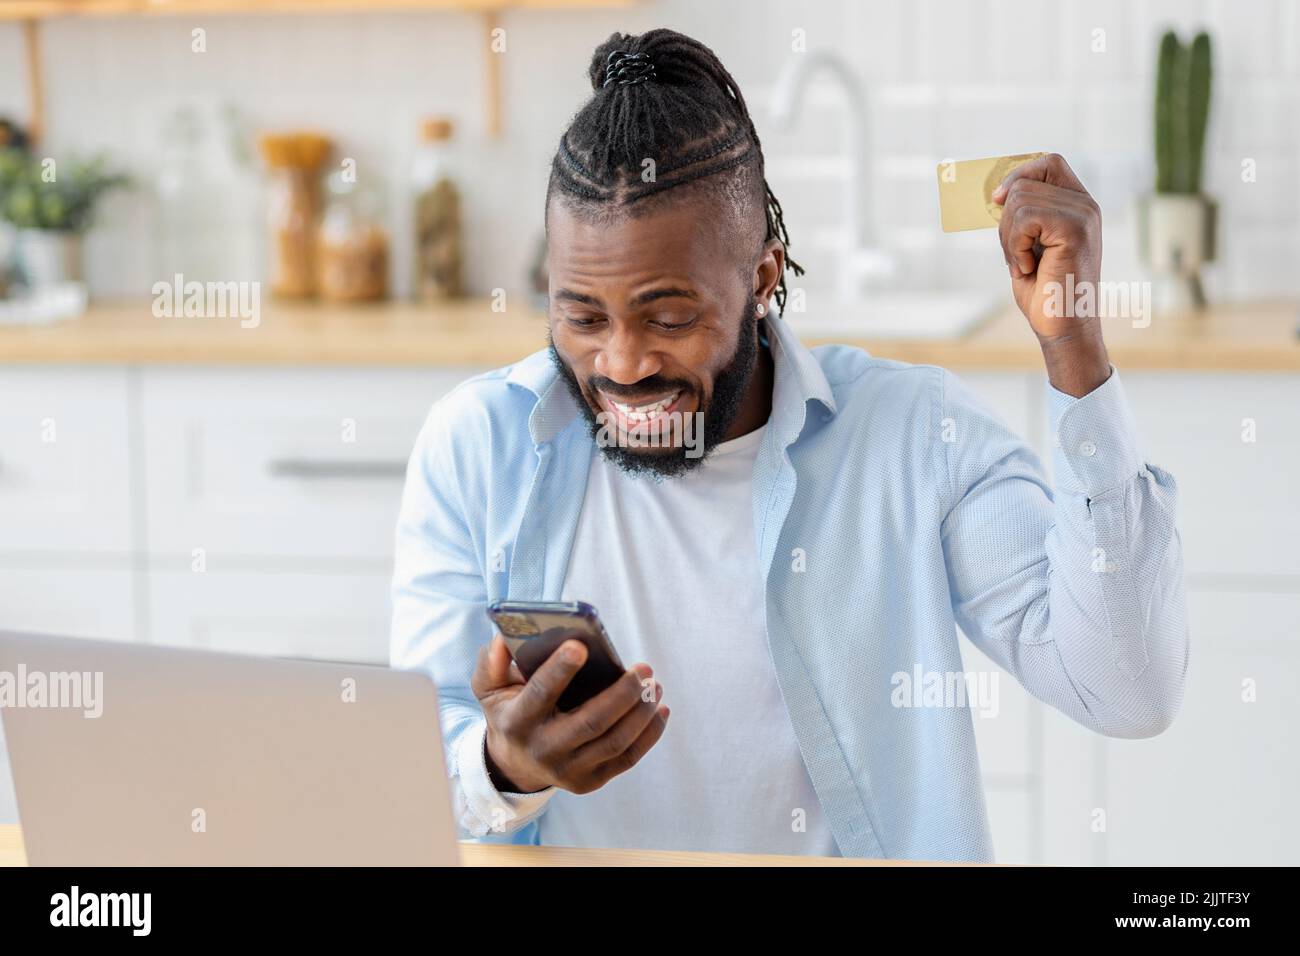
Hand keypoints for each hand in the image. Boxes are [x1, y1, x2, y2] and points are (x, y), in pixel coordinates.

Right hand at [471, 633, 668, 794]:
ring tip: (654, 685)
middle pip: (590, 723)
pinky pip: (627, 759)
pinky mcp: (590, 781)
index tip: (581, 645)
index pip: (539, 695)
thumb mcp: (489, 687)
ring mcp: (569, 771)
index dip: (559, 670)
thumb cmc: (509, 711)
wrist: (513, 763)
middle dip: (621, 695)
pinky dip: (649, 734)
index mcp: (517, 721)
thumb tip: (504, 640)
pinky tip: (659, 709)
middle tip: (644, 669)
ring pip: (614, 743)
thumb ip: (491, 662)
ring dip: (641, 713)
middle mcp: (543, 750)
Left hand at [991, 153, 1110, 396]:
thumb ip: (1021, 215)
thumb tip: (997, 192)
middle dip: (1006, 221)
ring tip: (1025, 264)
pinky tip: (1029, 268)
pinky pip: (1025, 218)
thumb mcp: (1027, 244)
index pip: (1048, 162)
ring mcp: (1083, 214)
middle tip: (1016, 256)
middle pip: (1024, 184)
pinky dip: (1015, 246)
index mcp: (1077, 205)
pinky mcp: (1075, 229)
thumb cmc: (1043, 291)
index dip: (1018, 174)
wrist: (1061, 327)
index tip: (997, 200)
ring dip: (1009, 238)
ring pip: (1020, 200)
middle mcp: (1086, 205)